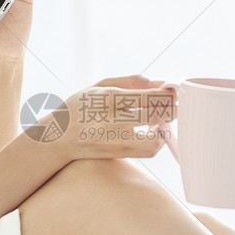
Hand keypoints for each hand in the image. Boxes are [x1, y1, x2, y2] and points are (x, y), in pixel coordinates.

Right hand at [29, 75, 176, 162]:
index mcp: (109, 98)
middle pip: (156, 115)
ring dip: (165, 129)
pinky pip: (148, 151)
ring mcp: (115, 140)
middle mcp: (112, 120)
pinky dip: (156, 141)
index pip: (150, 96)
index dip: (169, 93)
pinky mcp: (118, 153)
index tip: (175, 90)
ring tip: (163, 120)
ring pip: (156, 139)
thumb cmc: (81, 106)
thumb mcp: (100, 85)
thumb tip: (161, 81)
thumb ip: (131, 81)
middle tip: (177, 105)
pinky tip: (153, 132)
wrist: (58, 136)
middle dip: (173, 109)